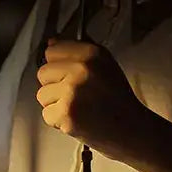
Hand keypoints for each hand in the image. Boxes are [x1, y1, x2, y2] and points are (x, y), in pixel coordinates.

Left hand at [36, 38, 147, 161]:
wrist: (129, 129)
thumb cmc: (116, 99)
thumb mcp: (104, 65)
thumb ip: (77, 51)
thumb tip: (51, 42)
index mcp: (91, 53)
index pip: (52, 51)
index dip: (56, 65)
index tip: (67, 74)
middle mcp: (81, 70)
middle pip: (43, 73)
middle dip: (53, 86)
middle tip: (74, 95)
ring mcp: (72, 92)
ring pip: (42, 95)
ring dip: (55, 104)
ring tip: (77, 108)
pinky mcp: (66, 114)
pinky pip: (46, 115)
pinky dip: (57, 121)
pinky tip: (75, 119)